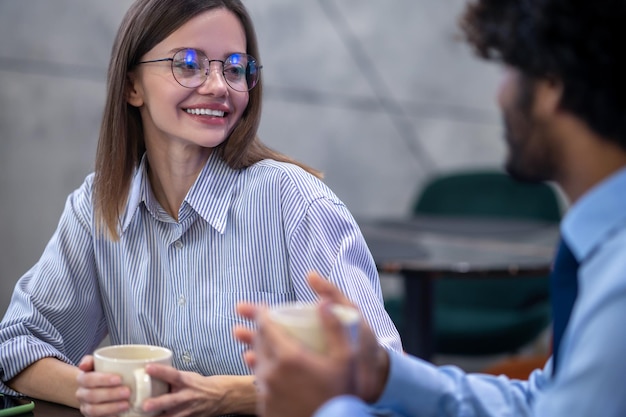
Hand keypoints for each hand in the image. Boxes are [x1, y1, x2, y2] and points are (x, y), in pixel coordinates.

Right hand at [75, 355, 130, 416]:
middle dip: (110, 394)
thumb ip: (92, 359)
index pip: (88, 379)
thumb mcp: (99, 362)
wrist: (98, 387)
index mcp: (83, 378)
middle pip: (92, 395)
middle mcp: (82, 393)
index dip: (102, 379)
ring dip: (111, 407)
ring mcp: (86, 406)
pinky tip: (121, 413)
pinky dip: (110, 416)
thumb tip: (83, 365)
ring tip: (126, 404)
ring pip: (94, 410)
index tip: (119, 379)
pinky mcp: (92, 416)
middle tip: (127, 391)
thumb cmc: (102, 372)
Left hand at [140, 366, 255, 416]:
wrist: (221, 396)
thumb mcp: (189, 376)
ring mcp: (189, 411)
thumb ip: (172, 379)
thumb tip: (150, 376)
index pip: (173, 374)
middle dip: (158, 403)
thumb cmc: (201, 384)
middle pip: (172, 401)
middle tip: (145, 405)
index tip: (148, 368)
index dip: (161, 371)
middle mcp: (188, 396)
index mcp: (187, 381)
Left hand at [234, 271, 389, 416]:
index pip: (266, 326)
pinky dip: (263, 371)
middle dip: (260, 329)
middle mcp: (271, 372)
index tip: (262, 306)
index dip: (262, 312)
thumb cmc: (341, 394)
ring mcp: (266, 391)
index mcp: (289, 357)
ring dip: (260, 349)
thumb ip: (334, 328)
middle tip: (265, 323)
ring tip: (267, 345)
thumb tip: (323, 302)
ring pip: (258, 362)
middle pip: (258, 342)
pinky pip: (260, 382)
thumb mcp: (345, 359)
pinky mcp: (264, 406)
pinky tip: (273, 370)